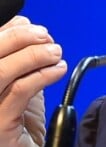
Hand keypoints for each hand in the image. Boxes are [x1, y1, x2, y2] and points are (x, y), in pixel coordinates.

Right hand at [0, 16, 66, 146]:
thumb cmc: (18, 119)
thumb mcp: (17, 82)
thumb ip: (19, 57)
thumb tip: (31, 29)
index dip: (9, 29)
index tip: (31, 26)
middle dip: (20, 37)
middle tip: (46, 37)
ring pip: (1, 70)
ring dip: (33, 55)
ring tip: (55, 54)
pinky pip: (20, 91)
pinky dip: (43, 74)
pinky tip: (58, 70)